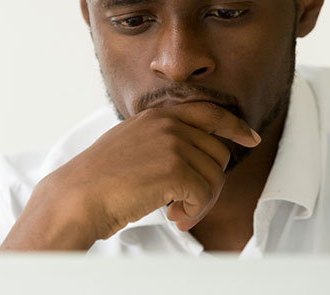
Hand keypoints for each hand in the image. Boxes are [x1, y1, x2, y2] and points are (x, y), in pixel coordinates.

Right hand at [0, 102, 259, 251]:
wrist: (78, 197)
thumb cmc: (100, 180)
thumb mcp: (132, 142)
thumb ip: (162, 139)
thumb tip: (197, 153)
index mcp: (158, 115)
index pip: (209, 112)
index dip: (235, 126)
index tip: (251, 138)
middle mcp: (168, 124)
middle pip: (218, 153)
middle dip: (209, 183)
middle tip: (186, 203)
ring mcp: (173, 144)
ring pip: (215, 177)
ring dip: (200, 202)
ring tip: (176, 212)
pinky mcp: (175, 169)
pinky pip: (204, 195)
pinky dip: (194, 212)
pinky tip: (173, 216)